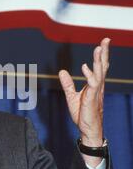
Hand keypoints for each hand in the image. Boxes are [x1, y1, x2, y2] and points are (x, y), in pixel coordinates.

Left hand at [58, 38, 109, 163]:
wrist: (87, 129)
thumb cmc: (83, 114)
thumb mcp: (72, 96)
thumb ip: (67, 84)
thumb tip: (62, 71)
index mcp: (95, 85)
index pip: (100, 67)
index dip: (102, 55)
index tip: (103, 42)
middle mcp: (98, 86)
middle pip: (103, 66)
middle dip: (104, 53)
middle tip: (106, 39)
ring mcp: (96, 92)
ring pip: (100, 73)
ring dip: (99, 60)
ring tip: (98, 48)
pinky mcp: (92, 98)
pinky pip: (92, 84)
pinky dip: (89, 75)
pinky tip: (84, 67)